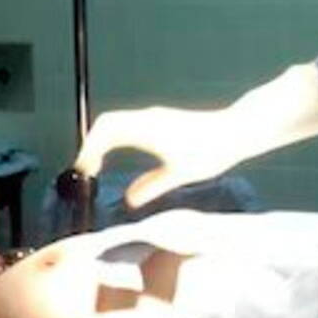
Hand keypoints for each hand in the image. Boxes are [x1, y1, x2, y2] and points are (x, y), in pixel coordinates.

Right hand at [74, 106, 240, 209]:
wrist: (235, 130)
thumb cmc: (210, 151)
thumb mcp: (179, 175)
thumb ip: (151, 187)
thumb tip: (129, 201)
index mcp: (147, 129)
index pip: (106, 133)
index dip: (90, 150)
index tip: (83, 170)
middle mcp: (146, 118)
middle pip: (106, 123)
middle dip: (90, 144)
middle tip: (85, 170)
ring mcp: (152, 116)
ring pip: (115, 121)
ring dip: (101, 140)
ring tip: (96, 164)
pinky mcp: (158, 119)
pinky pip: (127, 123)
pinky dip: (114, 136)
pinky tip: (116, 153)